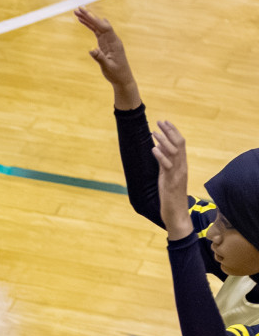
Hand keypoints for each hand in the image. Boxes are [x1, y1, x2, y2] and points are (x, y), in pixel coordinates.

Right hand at [74, 7, 140, 108]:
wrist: (122, 78)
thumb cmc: (116, 73)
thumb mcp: (107, 67)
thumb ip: (100, 58)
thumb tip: (91, 49)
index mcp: (114, 43)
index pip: (104, 27)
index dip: (94, 20)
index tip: (85, 13)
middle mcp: (112, 39)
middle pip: (100, 24)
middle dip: (90, 16)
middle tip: (78, 9)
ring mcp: (108, 40)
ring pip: (97, 26)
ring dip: (88, 19)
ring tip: (78, 13)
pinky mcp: (105, 44)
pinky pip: (97, 32)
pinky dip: (90, 26)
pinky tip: (84, 22)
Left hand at [152, 120, 194, 238]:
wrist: (177, 215)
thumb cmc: (170, 197)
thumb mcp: (166, 176)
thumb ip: (164, 163)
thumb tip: (159, 147)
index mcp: (181, 165)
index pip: (180, 143)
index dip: (173, 132)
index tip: (165, 122)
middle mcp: (182, 167)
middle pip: (179, 144)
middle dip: (169, 131)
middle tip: (160, 121)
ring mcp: (178, 174)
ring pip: (174, 153)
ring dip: (164, 141)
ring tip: (154, 132)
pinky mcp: (171, 182)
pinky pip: (167, 167)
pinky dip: (161, 156)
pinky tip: (154, 149)